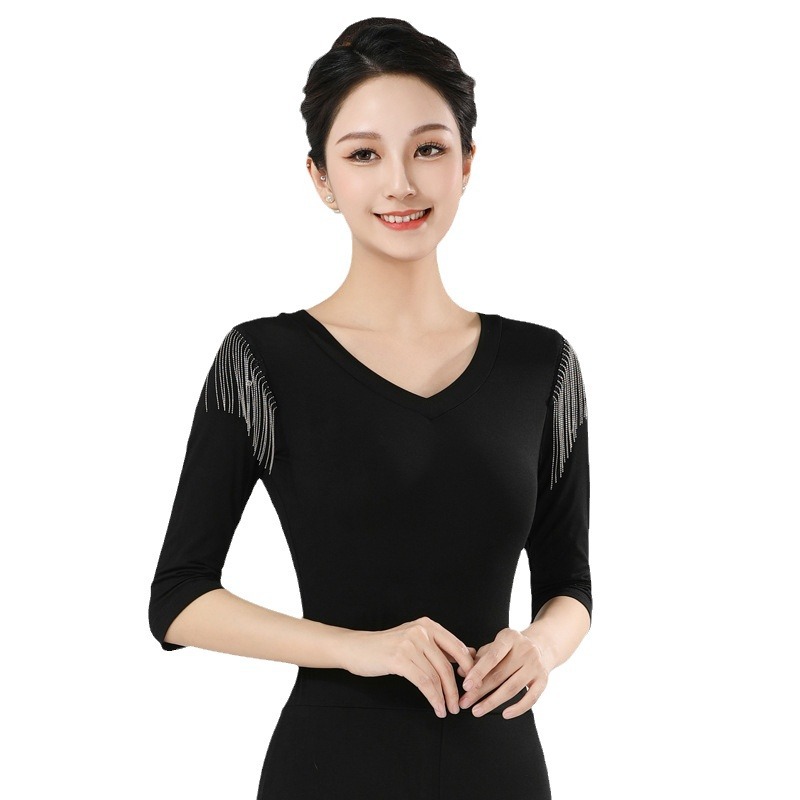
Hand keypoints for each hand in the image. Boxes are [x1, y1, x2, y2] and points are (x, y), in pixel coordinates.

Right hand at [342, 617, 476, 717]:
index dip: (468, 669)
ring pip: (436, 676)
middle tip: (459, 705)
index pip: (457, 647)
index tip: (472, 686)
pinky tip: (436, 707)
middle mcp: (421, 630)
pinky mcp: (399, 658)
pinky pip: (424, 682)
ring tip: (447, 710)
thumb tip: (470, 653)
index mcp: (428, 625)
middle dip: (456, 689)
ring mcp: (409, 643)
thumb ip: (440, 646)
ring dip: (444, 697)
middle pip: (447, 665)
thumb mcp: (416, 640)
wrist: (357, 648)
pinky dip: (433, 698)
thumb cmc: (386, 647)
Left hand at [458, 628, 549, 718]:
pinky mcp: (544, 680)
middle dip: (480, 691)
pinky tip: (504, 714)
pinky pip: (531, 698)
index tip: (465, 686)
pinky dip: (517, 708)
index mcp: (510, 637)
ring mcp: (536, 665)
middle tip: (464, 703)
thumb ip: (477, 657)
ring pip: (512, 688)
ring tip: (477, 711)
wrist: (541, 646)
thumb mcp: (495, 646)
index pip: (492, 656)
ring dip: (492, 702)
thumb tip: (459, 671)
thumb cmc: (510, 648)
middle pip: (500, 675)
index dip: (478, 671)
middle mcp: (525, 650)